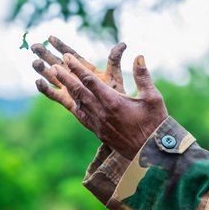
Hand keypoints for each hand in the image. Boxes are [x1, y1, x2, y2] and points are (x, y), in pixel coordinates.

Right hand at [31, 36, 126, 96]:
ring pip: (53, 77)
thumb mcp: (115, 76)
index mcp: (85, 69)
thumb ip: (114, 60)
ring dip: (43, 70)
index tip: (50, 37)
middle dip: (45, 54)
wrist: (117, 116)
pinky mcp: (67, 101)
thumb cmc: (117, 95)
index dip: (60, 45)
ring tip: (34, 62)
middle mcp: (75, 77)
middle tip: (34, 46)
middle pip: (57, 63)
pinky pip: (54, 94)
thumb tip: (122, 45)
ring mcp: (70, 89)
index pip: (71, 54)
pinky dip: (45, 89)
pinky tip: (38, 81)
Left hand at [35, 50, 168, 159]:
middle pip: (79, 91)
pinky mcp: (99, 132)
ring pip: (78, 103)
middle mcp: (102, 112)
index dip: (77, 68)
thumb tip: (139, 57)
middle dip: (65, 77)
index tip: (67, 57)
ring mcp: (98, 123)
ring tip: (58, 80)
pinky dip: (76, 105)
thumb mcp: (153, 98)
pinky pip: (82, 116)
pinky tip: (73, 100)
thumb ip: (143, 77)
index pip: (90, 81)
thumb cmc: (154, 124)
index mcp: (113, 102)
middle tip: (54, 66)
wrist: (150, 153)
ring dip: (68, 90)